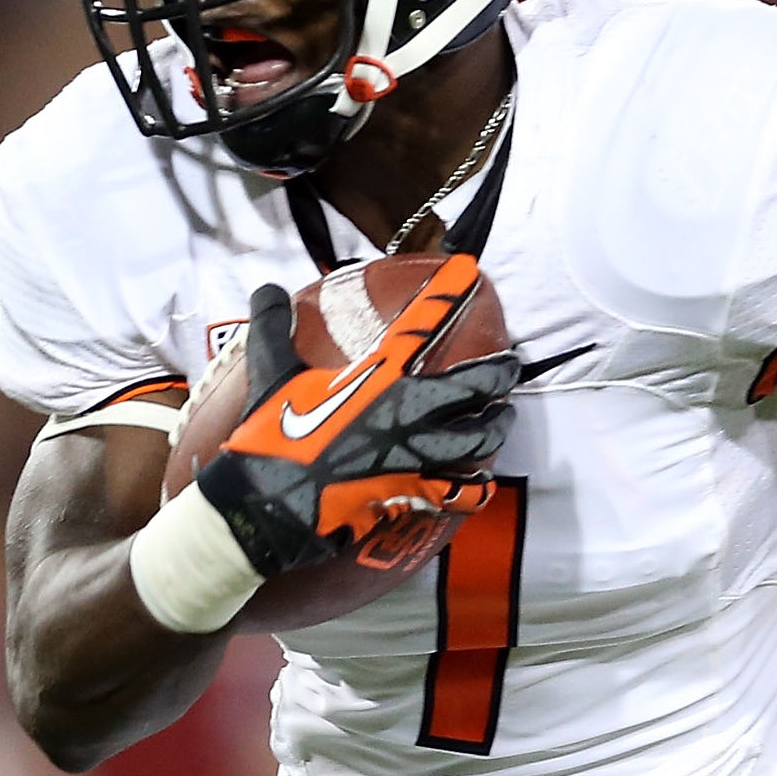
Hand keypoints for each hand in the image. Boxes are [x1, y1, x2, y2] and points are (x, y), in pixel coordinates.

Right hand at [195, 255, 516, 575]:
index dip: (448, 293)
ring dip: (497, 426)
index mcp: (377, 376)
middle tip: (509, 366)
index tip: (469, 271)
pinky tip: (483, 484)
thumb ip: (271, 326)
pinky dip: (476, 488)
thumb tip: (267, 288)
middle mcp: (407, 412)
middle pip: (476, 384)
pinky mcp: (414, 495)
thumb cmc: (269, 438)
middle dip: (499, 372)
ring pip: (480, 438)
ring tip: (503, 419)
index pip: (421, 323)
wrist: (268, 505)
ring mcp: (416, 455)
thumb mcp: (269, 373)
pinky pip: (461, 492)